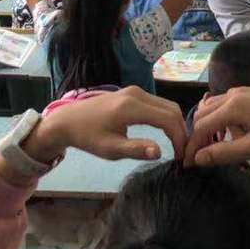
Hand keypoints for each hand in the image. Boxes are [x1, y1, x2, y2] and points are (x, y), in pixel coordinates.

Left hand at [21, 87, 187, 165]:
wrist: (67, 120)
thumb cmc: (88, 137)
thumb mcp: (110, 149)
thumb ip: (135, 150)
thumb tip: (160, 152)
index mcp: (132, 107)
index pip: (168, 119)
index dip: (179, 138)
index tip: (181, 157)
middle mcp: (137, 94)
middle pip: (172, 109)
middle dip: (181, 131)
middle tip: (182, 152)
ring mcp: (136, 91)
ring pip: (167, 105)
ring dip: (175, 124)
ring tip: (176, 144)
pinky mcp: (133, 93)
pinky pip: (158, 104)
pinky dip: (166, 117)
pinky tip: (166, 132)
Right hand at [184, 87, 249, 166]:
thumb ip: (223, 153)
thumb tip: (198, 159)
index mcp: (231, 107)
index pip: (200, 127)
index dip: (192, 147)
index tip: (188, 165)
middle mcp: (233, 94)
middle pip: (203, 114)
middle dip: (199, 135)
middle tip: (202, 157)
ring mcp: (243, 90)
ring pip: (215, 107)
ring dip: (212, 126)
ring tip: (222, 146)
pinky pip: (228, 103)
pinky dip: (225, 118)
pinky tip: (238, 133)